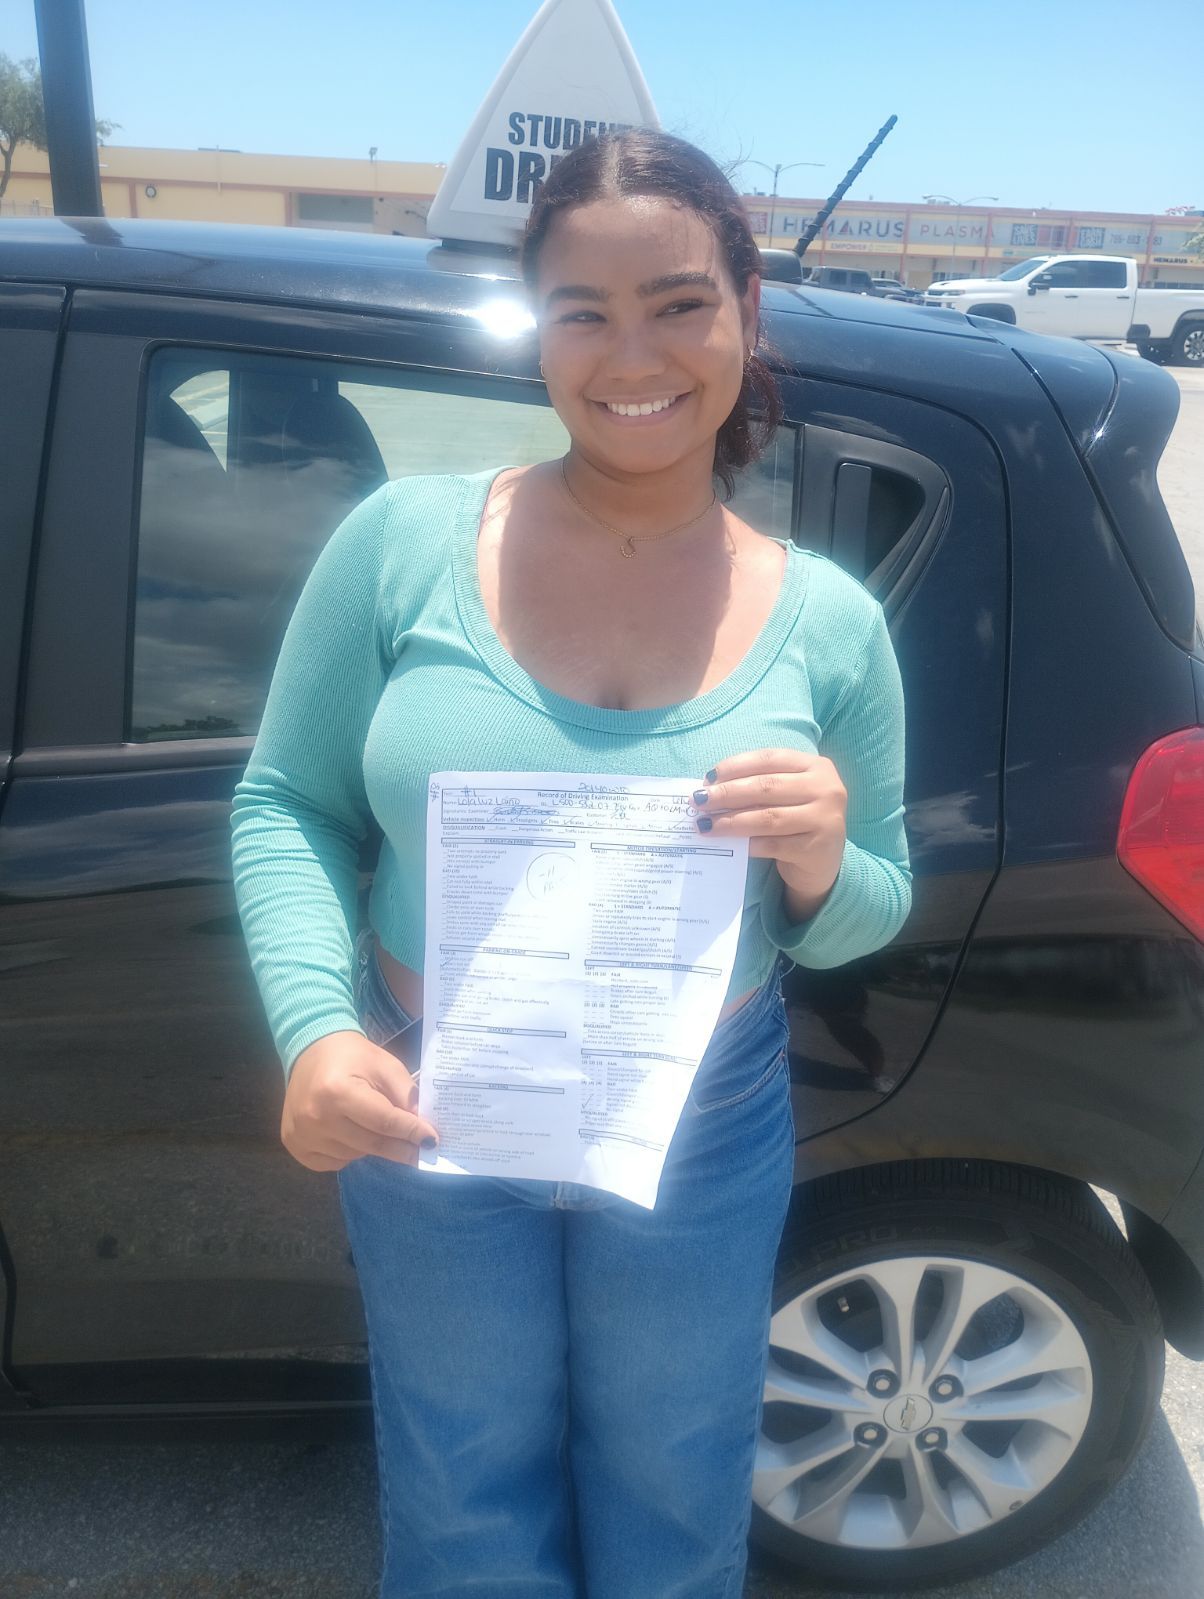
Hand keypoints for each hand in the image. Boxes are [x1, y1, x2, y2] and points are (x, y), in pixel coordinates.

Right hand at [281, 1030, 438, 1172]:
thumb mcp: (385, 1065)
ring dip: (375, 1146)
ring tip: (377, 1126)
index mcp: (337, 1092)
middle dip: (402, 1147)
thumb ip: (405, 1095)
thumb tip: (424, 1132)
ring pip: (356, 1155)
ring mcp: (302, 1136)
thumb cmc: (352, 1057)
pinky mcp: (296, 1147)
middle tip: (423, 1150)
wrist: (311, 1051)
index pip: (384, 1122)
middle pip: (372, 1143)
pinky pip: (336, 1162)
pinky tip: (351, 1132)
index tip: (433, 1141)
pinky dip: (351, 1153)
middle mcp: (315, 1118)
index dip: (411, 1132)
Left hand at [692, 748, 846, 911]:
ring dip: (730, 821)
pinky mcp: (817, 849)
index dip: (734, 766)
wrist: (823, 862)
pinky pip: (772, 845)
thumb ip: (758, 787)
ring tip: (705, 825)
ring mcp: (825, 819)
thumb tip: (710, 788)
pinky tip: (727, 844)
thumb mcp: (786, 796)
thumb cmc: (796, 822)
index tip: (707, 778)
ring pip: (767, 817)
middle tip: (698, 801)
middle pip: (766, 787)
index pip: (768, 759)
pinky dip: (746, 844)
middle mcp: (826, 789)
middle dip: (726, 793)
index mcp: (816, 766)